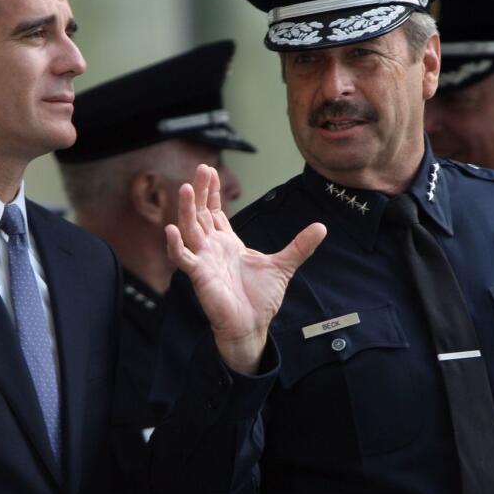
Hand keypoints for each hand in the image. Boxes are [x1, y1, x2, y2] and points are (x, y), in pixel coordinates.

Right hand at [165, 165, 325, 373]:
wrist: (252, 325)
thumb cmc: (260, 298)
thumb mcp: (283, 265)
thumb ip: (300, 246)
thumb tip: (322, 227)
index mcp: (227, 243)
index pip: (215, 211)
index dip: (212, 192)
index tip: (211, 171)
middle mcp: (212, 248)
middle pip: (201, 214)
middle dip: (200, 192)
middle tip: (202, 168)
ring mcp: (204, 260)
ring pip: (190, 229)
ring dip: (186, 210)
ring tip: (185, 189)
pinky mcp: (199, 276)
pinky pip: (183, 258)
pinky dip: (176, 245)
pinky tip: (172, 229)